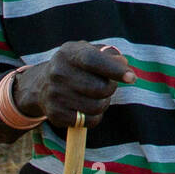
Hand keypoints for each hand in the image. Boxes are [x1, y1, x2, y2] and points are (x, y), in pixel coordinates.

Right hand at [14, 42, 135, 128]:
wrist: (42, 83)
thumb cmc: (77, 66)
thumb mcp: (89, 52)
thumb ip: (109, 55)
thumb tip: (122, 64)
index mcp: (69, 53)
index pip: (93, 61)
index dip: (114, 69)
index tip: (131, 77)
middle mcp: (58, 73)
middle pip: (100, 88)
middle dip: (110, 88)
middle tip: (106, 85)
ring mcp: (54, 95)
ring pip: (96, 107)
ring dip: (103, 103)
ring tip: (96, 96)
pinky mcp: (55, 114)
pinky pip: (88, 121)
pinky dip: (94, 116)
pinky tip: (87, 107)